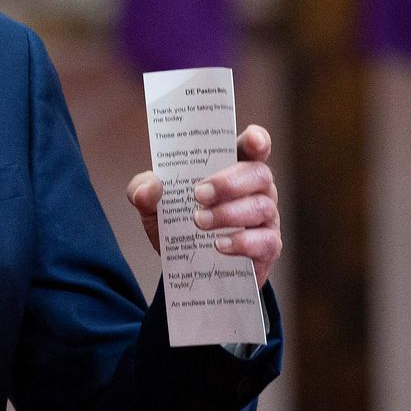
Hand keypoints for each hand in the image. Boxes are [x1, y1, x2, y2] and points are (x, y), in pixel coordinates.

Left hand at [125, 124, 282, 287]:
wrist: (185, 269)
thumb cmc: (177, 224)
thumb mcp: (153, 205)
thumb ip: (142, 190)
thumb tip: (148, 188)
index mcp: (233, 167)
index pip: (254, 147)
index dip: (258, 140)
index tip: (252, 142)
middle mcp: (255, 189)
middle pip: (259, 174)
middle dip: (229, 183)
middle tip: (199, 194)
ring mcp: (265, 218)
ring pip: (261, 207)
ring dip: (229, 213)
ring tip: (199, 222)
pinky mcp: (267, 247)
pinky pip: (265, 241)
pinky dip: (242, 242)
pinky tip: (219, 245)